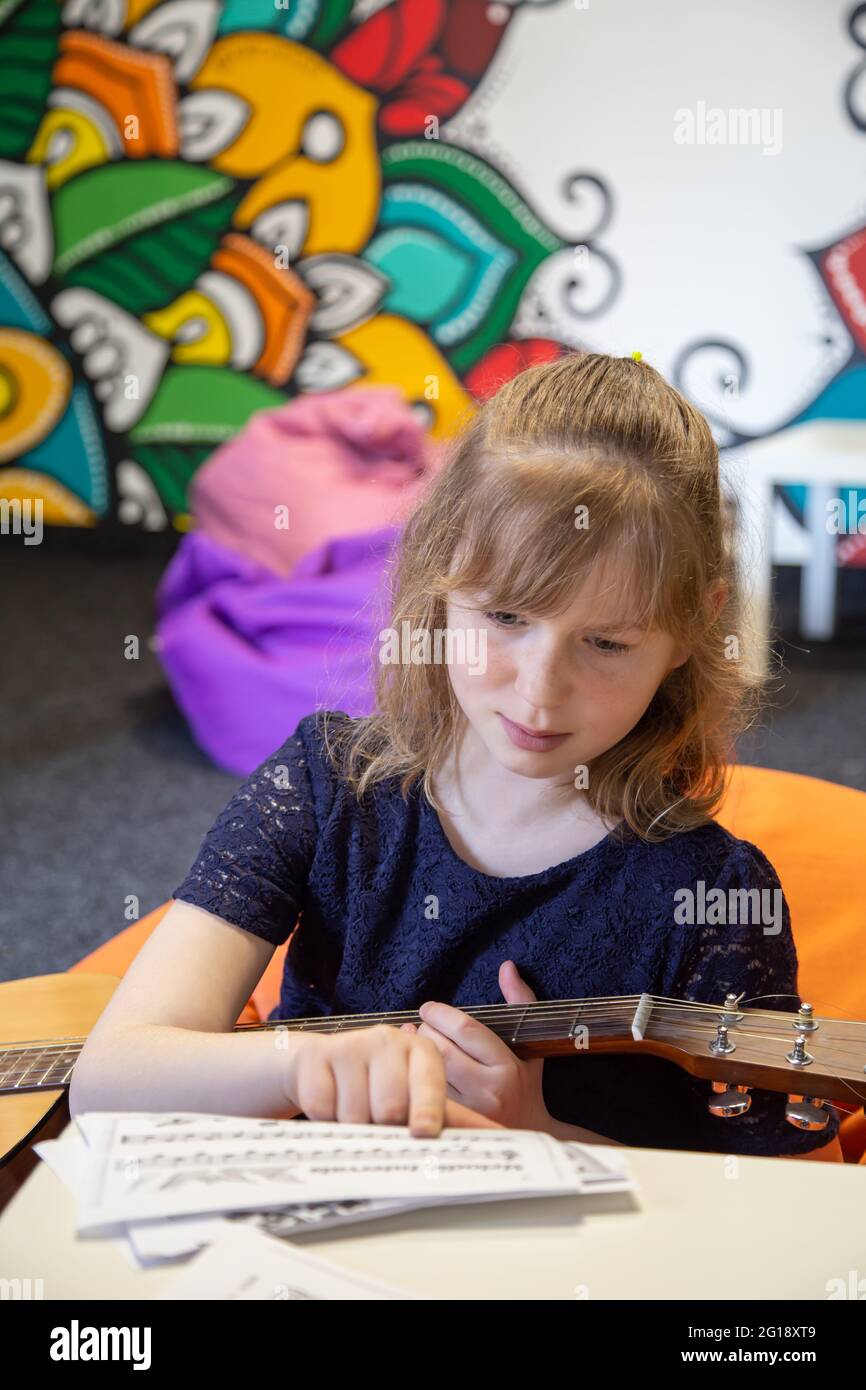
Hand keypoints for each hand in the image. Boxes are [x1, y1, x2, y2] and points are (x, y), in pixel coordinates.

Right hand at [283, 1024, 504, 1136]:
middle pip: (391, 1108)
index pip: (430, 1081)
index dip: (427, 1110)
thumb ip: (457, 1117)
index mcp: (422, 1053)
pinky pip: (323, 1107)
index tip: (424, 1133)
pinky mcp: (318, 1056)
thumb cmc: (379, 1086)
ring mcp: (353, 1045)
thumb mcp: (419, 1095)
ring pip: (357, 1113)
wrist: (320, 1064)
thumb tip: (498, 1139)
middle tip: (379, 1123)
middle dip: (383, 1126)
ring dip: (353, 1125)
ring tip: (355, 1111)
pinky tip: (330, 1104)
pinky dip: (325, 1118)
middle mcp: (389, 1041)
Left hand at [401, 961, 550, 1131]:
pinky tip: (409, 1068)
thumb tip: (507, 966)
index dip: (441, 1014)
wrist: (528, 1133)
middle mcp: (488, 1090)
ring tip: (413, 1041)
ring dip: (414, 1053)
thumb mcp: (528, 1042)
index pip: (466, 1030)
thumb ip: (519, 1000)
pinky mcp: (452, 1124)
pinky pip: (423, 1094)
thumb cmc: (524, 1083)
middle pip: (441, 1049)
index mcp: (507, 1066)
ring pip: (428, 1073)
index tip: (429, 1008)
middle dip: (425, 1031)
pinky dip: (411, 1076)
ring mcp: (468, 1112)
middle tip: (420, 1024)